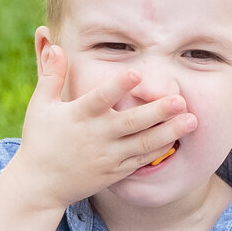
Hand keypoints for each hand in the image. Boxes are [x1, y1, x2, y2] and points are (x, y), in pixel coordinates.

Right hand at [3, 42, 192, 211]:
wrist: (40, 185)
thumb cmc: (40, 140)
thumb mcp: (40, 106)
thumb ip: (51, 75)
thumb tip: (56, 45)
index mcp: (77, 116)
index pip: (100, 98)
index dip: (118, 86)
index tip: (137, 74)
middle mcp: (95, 136)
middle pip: (131, 122)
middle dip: (157, 111)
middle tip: (180, 99)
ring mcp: (107, 157)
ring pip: (143, 143)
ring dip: (169, 132)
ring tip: (192, 120)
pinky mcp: (114, 173)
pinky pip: (141, 160)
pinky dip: (159, 150)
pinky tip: (177, 139)